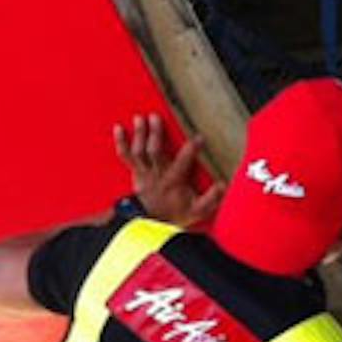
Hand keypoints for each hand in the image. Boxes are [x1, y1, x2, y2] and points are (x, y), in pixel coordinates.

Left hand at [115, 112, 222, 227]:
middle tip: (155, 117)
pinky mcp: (135, 171)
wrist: (152, 223)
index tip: (199, 138)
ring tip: (140, 118)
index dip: (192, 148)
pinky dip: (120, 142)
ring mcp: (144, 172)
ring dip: (139, 134)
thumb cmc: (174, 214)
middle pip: (155, 151)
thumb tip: (222, 185)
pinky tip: (118, 129)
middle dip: (155, 133)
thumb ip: (211, 198)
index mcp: (174, 181)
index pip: (184, 161)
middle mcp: (157, 174)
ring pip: (139, 151)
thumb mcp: (197, 210)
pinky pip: (125, 156)